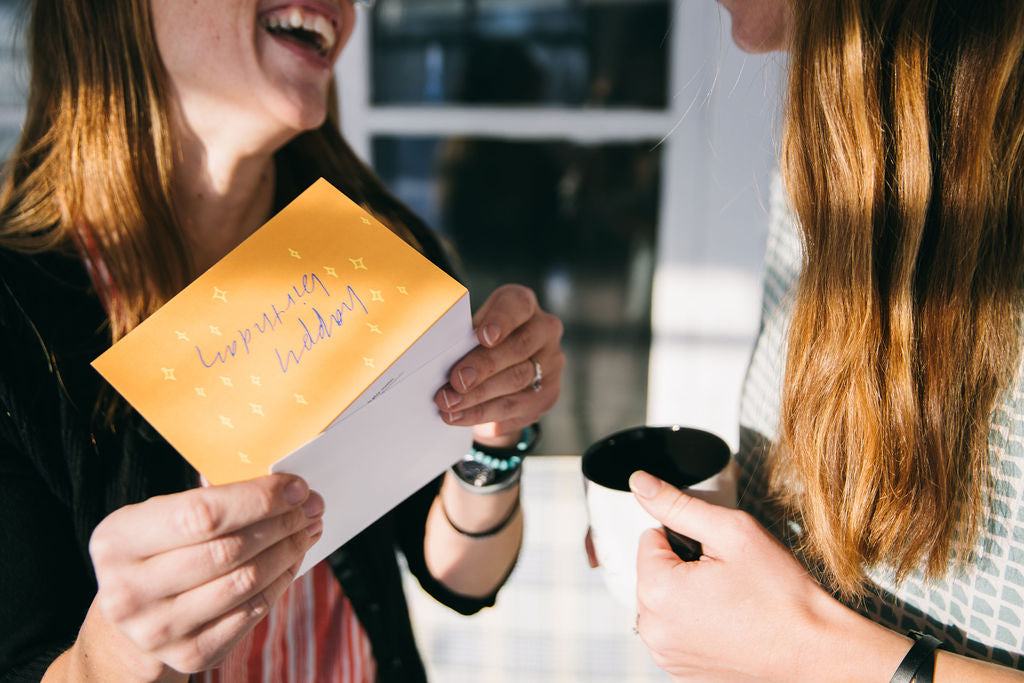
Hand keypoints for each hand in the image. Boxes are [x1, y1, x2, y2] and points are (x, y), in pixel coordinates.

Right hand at [83, 474, 322, 675]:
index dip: (258, 499)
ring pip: (245, 583)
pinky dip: (280, 581)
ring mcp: (157, 630)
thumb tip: (285, 488)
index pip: (202, 514)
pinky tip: (291, 560)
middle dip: (282, 523)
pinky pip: (251, 612)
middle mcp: (128, 591)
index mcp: (117, 541)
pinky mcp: (189, 655)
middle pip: (229, 551)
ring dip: (288, 551)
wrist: (135, 613)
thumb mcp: (163, 515)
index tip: (295, 487)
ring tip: (306, 529)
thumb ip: (212, 498)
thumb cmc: (160, 548)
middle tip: (311, 507)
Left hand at [435, 284, 563, 444]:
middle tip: (456, 381)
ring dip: (479, 397)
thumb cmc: (479, 343)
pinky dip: (484, 414)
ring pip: (516, 381)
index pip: (518, 305)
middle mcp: (544, 330)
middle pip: (518, 348)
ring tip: (450, 405)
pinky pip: (515, 407)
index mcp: (523, 305)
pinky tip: (461, 417)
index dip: (501, 320)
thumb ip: (463, 340)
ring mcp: (550, 363)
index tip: (483, 336)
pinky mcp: (547, 394)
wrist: (501, 371)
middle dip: (484, 366)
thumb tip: (439, 360)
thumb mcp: (472, 332)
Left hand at [629, 471, 903, 682]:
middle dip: (685, 567)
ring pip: (664, 602)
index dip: (686, 538)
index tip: (716, 555)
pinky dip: (695, 624)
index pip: (650, 538)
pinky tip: (729, 624)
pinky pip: (676, 630)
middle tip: (728, 578)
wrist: (815, 653)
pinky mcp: (681, 671)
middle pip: (654, 572)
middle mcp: (654, 629)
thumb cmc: (781, 596)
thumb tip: (641, 483)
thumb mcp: (732, 533)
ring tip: (731, 602)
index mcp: (657, 592)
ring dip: (688, 596)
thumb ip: (679, 505)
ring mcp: (666, 655)